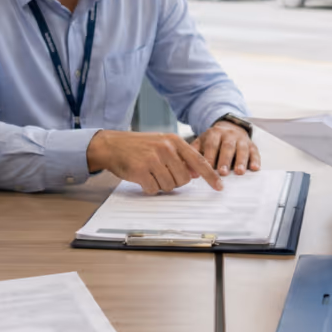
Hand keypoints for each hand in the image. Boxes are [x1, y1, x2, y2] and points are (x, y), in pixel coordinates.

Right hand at [87, 130, 222, 193]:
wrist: (113, 145)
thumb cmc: (139, 146)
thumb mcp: (162, 144)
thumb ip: (180, 156)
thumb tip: (196, 173)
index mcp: (174, 141)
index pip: (199, 161)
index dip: (210, 176)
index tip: (219, 187)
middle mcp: (166, 148)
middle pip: (184, 179)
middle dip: (175, 181)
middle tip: (162, 173)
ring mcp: (153, 159)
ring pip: (170, 186)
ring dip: (161, 184)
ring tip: (151, 173)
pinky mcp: (141, 170)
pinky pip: (154, 189)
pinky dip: (149, 188)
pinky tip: (142, 177)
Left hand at [192, 120, 260, 175]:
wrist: (230, 127)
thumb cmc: (214, 140)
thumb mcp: (202, 141)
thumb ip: (194, 152)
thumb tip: (187, 167)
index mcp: (215, 133)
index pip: (211, 144)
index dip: (210, 156)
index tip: (207, 168)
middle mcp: (229, 135)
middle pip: (227, 147)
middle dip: (225, 160)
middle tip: (223, 172)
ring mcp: (242, 139)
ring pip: (242, 149)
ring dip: (241, 161)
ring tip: (239, 172)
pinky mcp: (252, 145)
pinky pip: (255, 152)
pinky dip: (255, 160)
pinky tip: (255, 168)